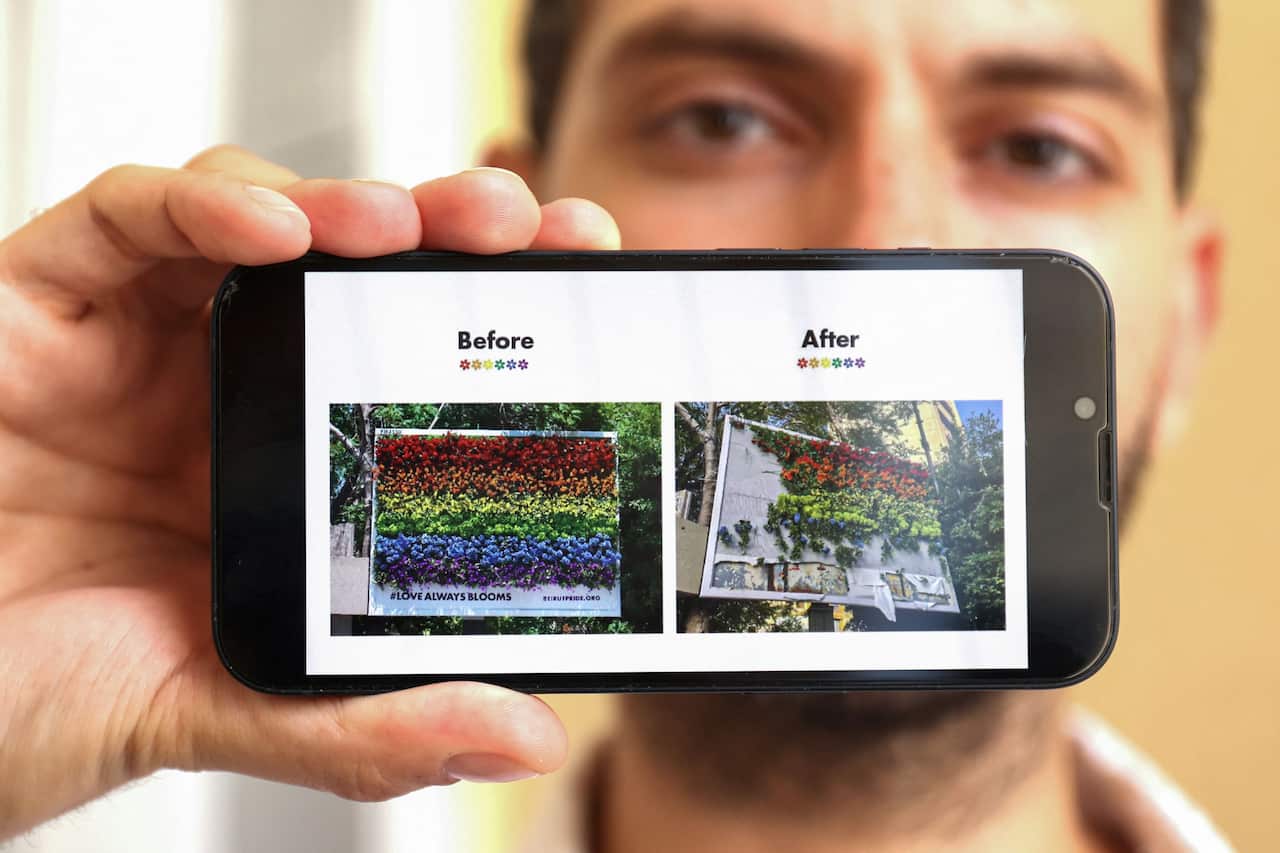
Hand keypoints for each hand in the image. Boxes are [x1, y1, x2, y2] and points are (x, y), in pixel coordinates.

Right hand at [0, 145, 620, 838]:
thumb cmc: (50, 693)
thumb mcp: (229, 711)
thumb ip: (365, 725)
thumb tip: (526, 734)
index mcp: (294, 461)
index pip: (414, 355)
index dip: (500, 312)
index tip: (586, 287)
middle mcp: (231, 383)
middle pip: (358, 266)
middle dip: (448, 232)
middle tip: (523, 224)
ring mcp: (143, 335)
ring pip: (261, 216)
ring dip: (344, 204)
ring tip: (405, 227)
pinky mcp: (45, 301)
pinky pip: (126, 218)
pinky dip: (199, 204)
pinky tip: (270, 224)